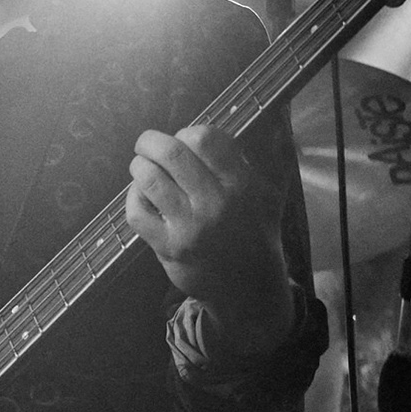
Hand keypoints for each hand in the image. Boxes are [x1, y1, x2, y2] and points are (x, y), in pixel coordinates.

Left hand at [126, 124, 292, 352]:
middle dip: (151, 141)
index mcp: (241, 184)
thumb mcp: (270, 195)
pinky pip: (137, 212)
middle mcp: (216, 203)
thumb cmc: (256, 235)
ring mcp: (190, 227)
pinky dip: (133, 197)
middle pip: (172, 153)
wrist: (248, 289)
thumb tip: (278, 122)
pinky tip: (140, 195)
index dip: (187, 131)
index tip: (183, 139)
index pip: (205, 139)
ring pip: (150, 179)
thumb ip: (269, 159)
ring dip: (139, 166)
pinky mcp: (169, 247)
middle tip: (146, 143)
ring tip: (140, 166)